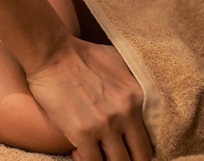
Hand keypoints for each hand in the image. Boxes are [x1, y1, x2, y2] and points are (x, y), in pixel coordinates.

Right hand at [26, 39, 152, 160]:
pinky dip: (86, 160)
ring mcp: (104, 124)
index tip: (129, 147)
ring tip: (95, 152)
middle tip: (113, 154)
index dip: (140, 149)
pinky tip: (78, 151)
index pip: (152, 139)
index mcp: (139, 97)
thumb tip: (141, 100)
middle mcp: (126, 113)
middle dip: (128, 159)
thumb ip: (135, 84)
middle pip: (140, 157)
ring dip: (107, 160)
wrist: (51, 53)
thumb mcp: (119, 62)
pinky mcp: (82, 132)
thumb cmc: (81, 55)